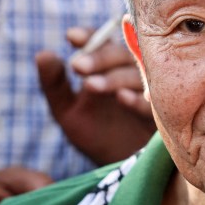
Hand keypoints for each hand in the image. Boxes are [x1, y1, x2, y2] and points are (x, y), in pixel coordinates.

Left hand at [36, 27, 155, 165]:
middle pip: (120, 54)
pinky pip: (151, 103)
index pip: (101, 42)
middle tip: (77, 65)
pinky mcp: (161, 114)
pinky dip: (137, 99)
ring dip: (113, 78)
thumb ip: (54, 84)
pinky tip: (121, 98)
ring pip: (136, 74)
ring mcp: (149, 91)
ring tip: (90, 86)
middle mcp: (131, 72)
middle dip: (98, 58)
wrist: (120, 168)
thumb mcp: (67, 110)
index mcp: (108, 66)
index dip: (89, 36)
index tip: (71, 37)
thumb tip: (43, 54)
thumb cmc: (95, 133)